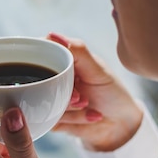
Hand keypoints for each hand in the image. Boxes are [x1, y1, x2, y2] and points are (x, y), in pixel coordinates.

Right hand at [49, 32, 143, 151]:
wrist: (120, 122)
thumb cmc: (112, 91)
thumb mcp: (98, 70)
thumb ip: (78, 51)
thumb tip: (53, 35)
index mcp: (61, 59)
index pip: (36, 53)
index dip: (44, 65)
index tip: (62, 78)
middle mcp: (51, 78)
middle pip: (39, 82)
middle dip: (63, 94)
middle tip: (81, 98)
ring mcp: (49, 98)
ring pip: (44, 103)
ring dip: (71, 109)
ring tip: (88, 105)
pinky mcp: (50, 118)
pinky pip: (51, 120)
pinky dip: (73, 119)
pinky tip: (90, 116)